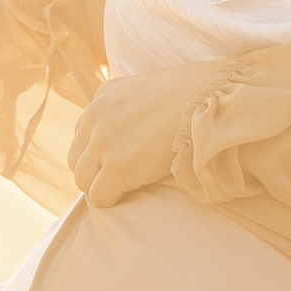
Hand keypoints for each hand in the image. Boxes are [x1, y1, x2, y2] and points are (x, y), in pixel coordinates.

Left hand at [67, 62, 230, 208]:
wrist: (213, 99)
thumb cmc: (196, 96)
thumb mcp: (153, 90)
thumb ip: (134, 106)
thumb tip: (139, 126)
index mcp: (104, 96)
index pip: (83, 134)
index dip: (100, 152)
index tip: (119, 161)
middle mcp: (96, 117)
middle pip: (77, 158)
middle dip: (96, 171)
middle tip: (122, 180)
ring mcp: (104, 141)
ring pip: (83, 180)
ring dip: (102, 187)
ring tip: (127, 189)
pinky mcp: (118, 166)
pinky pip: (100, 196)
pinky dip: (112, 201)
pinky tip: (132, 197)